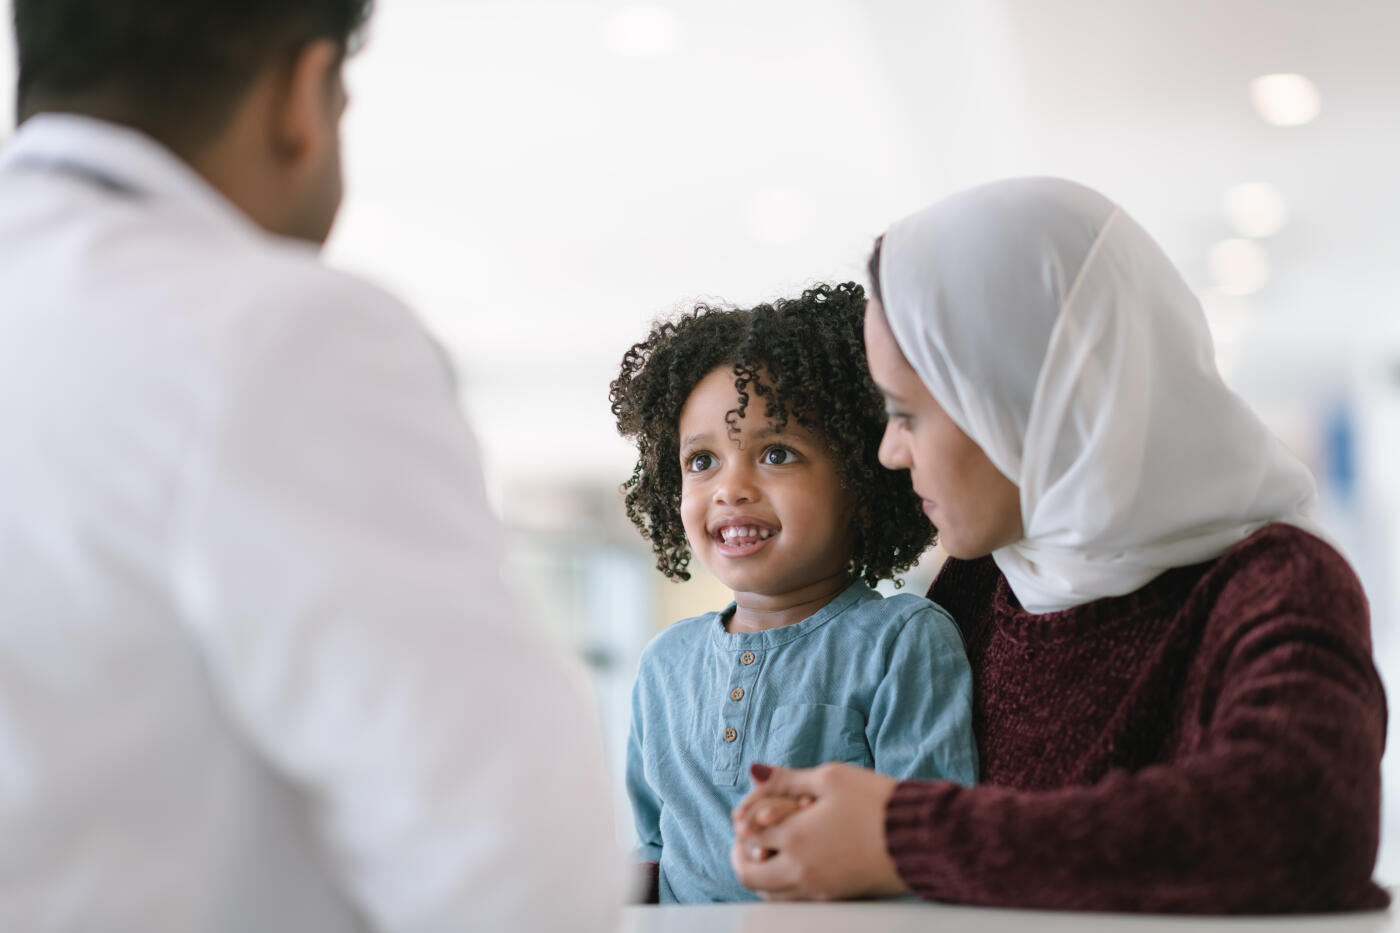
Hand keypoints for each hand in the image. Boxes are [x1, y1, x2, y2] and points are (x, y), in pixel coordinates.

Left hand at [729, 762, 909, 900]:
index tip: (752, 810)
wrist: (921, 838)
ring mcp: (818, 889)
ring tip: (770, 850)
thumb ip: (787, 778)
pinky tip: (796, 862)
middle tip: (748, 838)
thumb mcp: (831, 777)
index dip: (745, 818)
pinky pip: (794, 900)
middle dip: (741, 854)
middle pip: (748, 874)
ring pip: (769, 893)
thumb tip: (754, 772)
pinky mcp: (836, 898)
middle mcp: (800, 870)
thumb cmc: (877, 801)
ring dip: (761, 872)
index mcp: (795, 837)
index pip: (747, 834)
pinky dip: (784, 884)